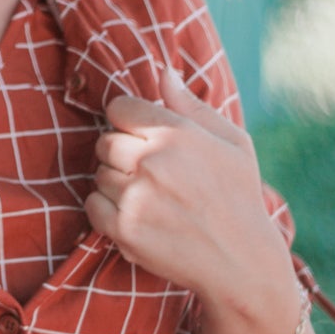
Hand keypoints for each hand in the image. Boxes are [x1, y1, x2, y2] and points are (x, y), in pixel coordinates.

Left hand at [86, 65, 290, 312]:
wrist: (241, 261)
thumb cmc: (239, 196)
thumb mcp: (232, 143)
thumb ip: (192, 106)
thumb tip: (164, 72)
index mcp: (177, 133)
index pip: (119, 107)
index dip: (129, 121)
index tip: (143, 137)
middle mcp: (153, 161)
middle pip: (105, 141)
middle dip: (122, 153)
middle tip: (150, 173)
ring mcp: (136, 196)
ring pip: (99, 174)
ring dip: (116, 184)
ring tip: (150, 198)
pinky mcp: (125, 229)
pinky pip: (93, 205)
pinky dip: (107, 210)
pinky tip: (138, 216)